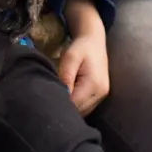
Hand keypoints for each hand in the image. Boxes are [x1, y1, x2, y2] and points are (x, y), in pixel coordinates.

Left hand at [58, 0, 109, 115]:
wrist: (94, 41)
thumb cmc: (81, 48)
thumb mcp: (70, 57)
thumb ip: (66, 76)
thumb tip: (61, 94)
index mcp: (94, 84)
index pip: (75, 103)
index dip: (62, 103)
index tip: (49, 99)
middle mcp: (100, 93)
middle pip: (80, 110)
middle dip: (66, 108)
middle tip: (51, 100)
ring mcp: (102, 95)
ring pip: (84, 111)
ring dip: (72, 107)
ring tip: (59, 98)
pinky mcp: (100, 95)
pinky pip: (87, 106)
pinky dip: (77, 104)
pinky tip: (68, 97)